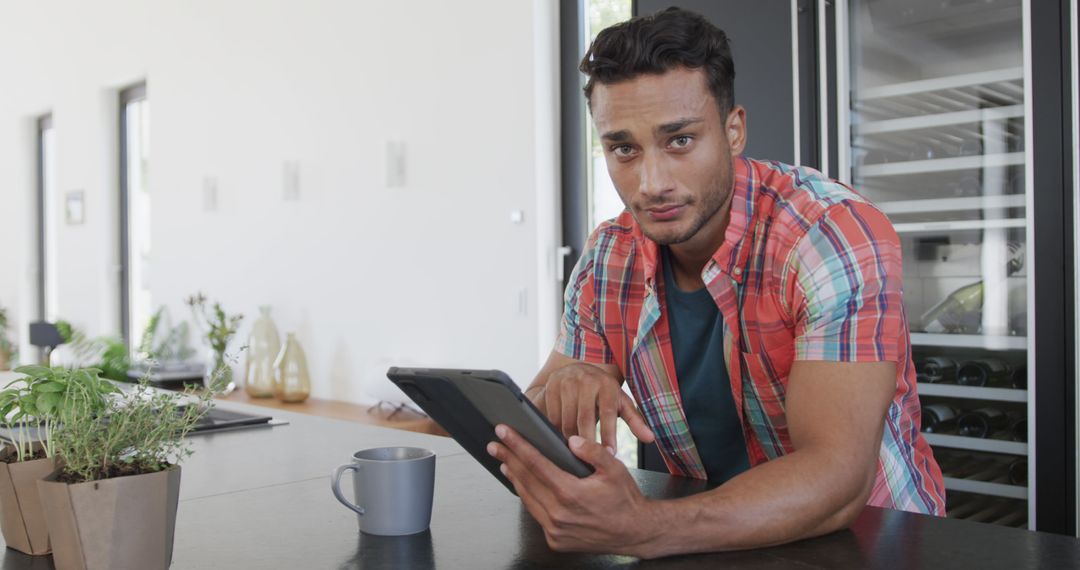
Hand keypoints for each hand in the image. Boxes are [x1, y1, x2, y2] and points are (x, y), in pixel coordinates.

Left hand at [487, 424, 660, 556]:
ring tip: (505, 461)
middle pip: (525, 480)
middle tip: (495, 444)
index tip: (504, 433)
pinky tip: (524, 485)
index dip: (517, 445)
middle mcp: (559, 514)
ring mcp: (555, 530)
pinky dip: (528, 497)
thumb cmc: (625, 500)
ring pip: (526, 498)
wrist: (634, 532)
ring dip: (514, 478)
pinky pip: (536, 514)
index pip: (536, 464)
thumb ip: (592, 452)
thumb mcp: (614, 469)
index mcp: (570, 494)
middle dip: (508, 458)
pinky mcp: (555, 539)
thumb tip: (571, 441)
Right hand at [527, 363, 653, 451]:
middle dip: (587, 441)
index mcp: (606, 385)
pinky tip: (561, 440)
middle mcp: (586, 381)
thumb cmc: (604, 392)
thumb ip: (635, 421)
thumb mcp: (621, 402)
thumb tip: (650, 438)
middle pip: (584, 418)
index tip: (609, 453)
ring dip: (570, 439)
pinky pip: (552, 416)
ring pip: (566, 419)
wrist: (580, 369)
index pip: (608, 413)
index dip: (608, 434)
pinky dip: (556, 431)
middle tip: (589, 459)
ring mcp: (566, 383)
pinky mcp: (551, 387)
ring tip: (575, 453)